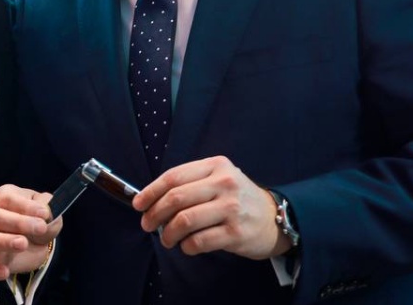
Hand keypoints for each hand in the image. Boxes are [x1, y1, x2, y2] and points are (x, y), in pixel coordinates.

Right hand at [0, 184, 60, 280]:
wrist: (39, 241)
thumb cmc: (40, 219)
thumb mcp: (48, 210)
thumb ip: (48, 206)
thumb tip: (45, 210)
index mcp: (5, 197)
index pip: (7, 198)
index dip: (25, 206)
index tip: (44, 214)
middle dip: (18, 223)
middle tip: (41, 228)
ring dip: (2, 242)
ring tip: (23, 244)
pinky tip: (5, 271)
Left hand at [133, 156, 287, 259]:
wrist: (274, 218)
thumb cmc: (237, 198)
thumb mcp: (218, 179)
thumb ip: (190, 183)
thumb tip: (150, 200)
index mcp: (216, 166)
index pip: (173, 177)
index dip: (150, 192)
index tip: (138, 204)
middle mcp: (225, 184)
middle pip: (176, 199)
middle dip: (154, 214)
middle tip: (147, 224)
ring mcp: (232, 208)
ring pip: (184, 221)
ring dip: (168, 233)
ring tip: (167, 239)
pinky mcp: (236, 233)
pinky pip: (199, 241)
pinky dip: (186, 246)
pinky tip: (187, 246)